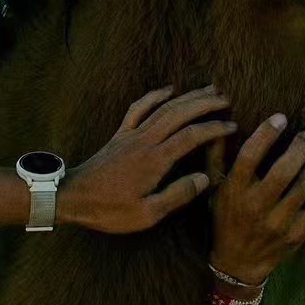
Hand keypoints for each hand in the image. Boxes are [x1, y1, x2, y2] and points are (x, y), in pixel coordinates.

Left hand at [60, 86, 234, 233]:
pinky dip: (154, 96)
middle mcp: (145, 141)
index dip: (214, 129)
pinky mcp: (120, 135)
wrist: (72, 197)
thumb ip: (177, 195)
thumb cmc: (108, 210)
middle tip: (226, 99)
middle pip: (179, 114)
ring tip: (208, 89)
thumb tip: (205, 178)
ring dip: (187, 96)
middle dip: (205, 103)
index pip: (191, 137)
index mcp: (155, 161)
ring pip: (163, 107)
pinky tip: (168, 89)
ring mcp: (131, 135)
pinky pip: (139, 107)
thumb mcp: (146, 214)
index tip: (232, 127)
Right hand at [208, 113, 304, 284]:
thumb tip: (224, 123)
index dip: (267, 133)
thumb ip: (216, 156)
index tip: (281, 118)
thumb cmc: (225, 219)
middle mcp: (256, 207)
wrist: (237, 263)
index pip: (251, 155)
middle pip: (285, 168)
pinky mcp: (296, 235)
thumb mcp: (214, 189)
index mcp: (235, 192)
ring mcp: (278, 223)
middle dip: (301, 146)